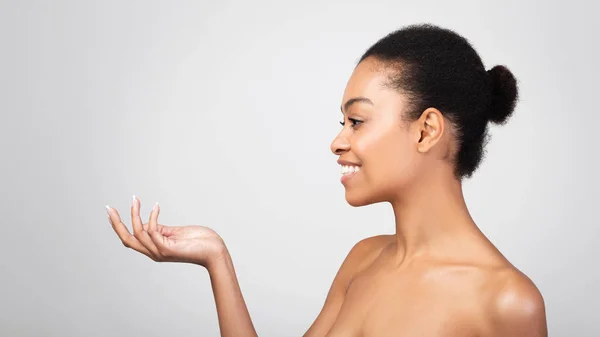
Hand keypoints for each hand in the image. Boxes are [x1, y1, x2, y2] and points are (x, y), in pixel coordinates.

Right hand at [107, 195, 226, 268]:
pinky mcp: (168, 249)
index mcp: (154, 249)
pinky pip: (153, 231)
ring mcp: (160, 252)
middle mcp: (154, 252)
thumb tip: (146, 222)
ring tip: (135, 199)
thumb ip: (161, 229)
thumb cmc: (199, 241)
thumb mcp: (175, 233)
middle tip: (109, 208)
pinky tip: (156, 206)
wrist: (215, 251)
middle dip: (116, 223)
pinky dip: (152, 217)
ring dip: (135, 214)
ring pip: (138, 233)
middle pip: (127, 239)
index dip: (119, 226)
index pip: (130, 238)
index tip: (111, 211)